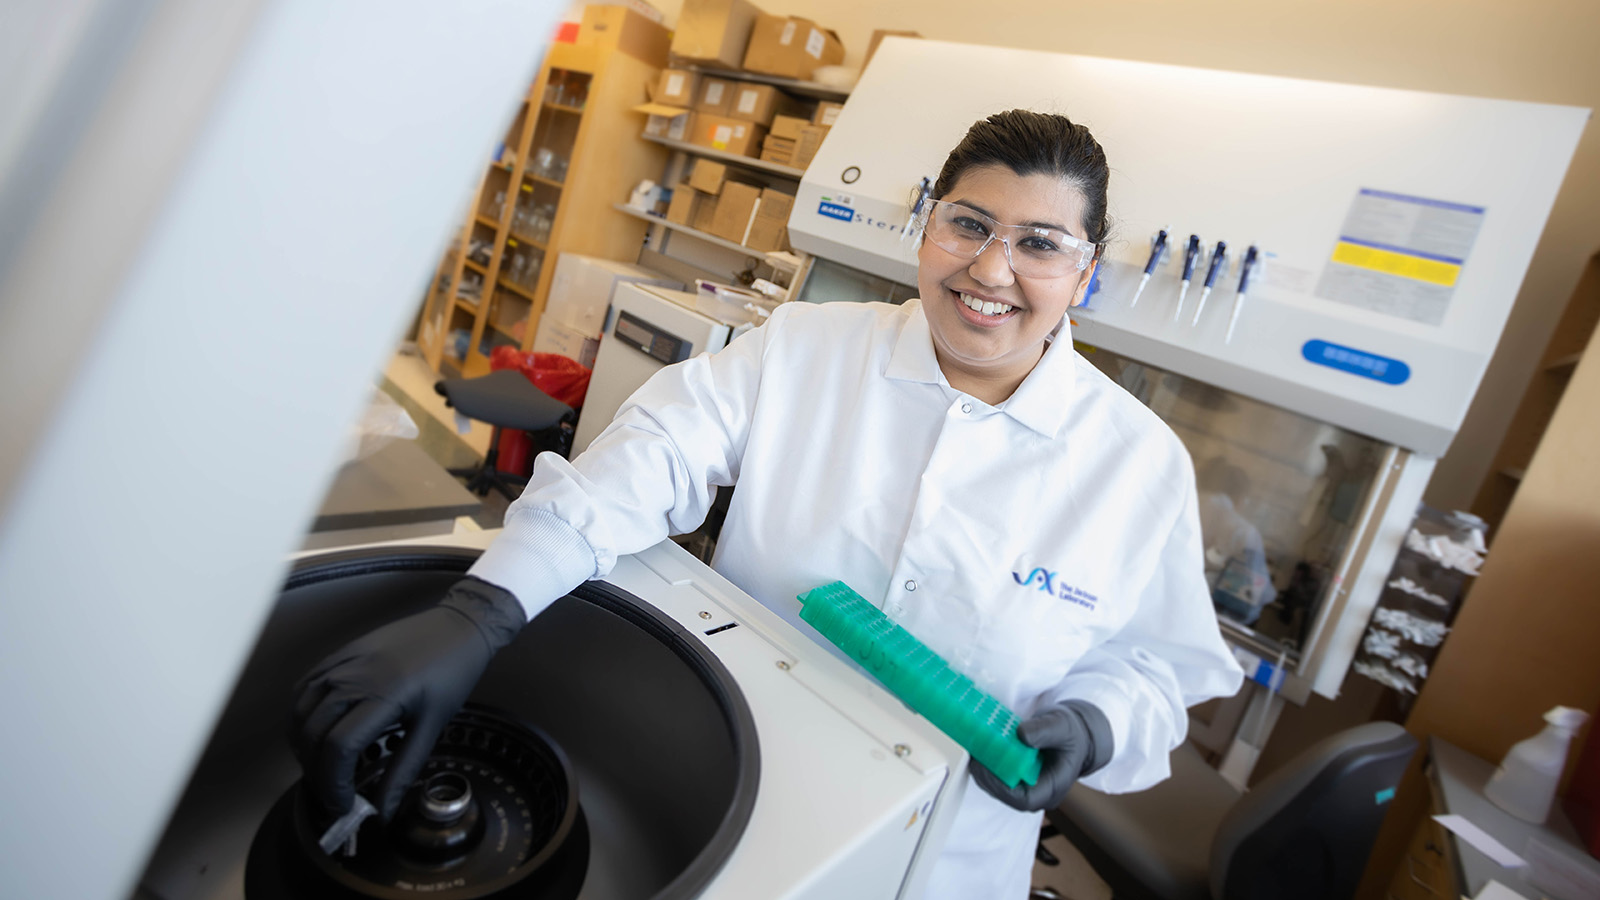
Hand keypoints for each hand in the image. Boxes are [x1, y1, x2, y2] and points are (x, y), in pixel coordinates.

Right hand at [290, 577, 523, 820]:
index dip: (333, 785)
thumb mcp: (432, 727)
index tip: (344, 806)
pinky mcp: (338, 653)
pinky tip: (314, 734)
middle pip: (313, 735)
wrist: (457, 626)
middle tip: (332, 794)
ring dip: (303, 748)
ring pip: (301, 713)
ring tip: (322, 770)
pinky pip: (304, 689)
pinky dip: (301, 717)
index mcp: (382, 696)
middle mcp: (353, 677)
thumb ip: (403, 770)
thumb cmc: (451, 675)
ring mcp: (342, 662)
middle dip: (316, 773)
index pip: (338, 749)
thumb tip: (383, 812)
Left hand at [971, 700, 1112, 811]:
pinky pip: (1002, 777)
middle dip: (987, 778)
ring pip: (1002, 787)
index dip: (1000, 787)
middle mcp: (1040, 793)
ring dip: (985, 772)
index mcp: (1053, 787)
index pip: (1023, 799)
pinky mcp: (1020, 777)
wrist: (1076, 733)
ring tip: (974, 752)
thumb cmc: (1072, 733)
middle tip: (973, 757)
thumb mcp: (1061, 726)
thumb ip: (1043, 730)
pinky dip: (990, 764)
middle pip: (1008, 795)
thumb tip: (1021, 734)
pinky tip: (980, 750)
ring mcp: (1029, 787)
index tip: (984, 767)